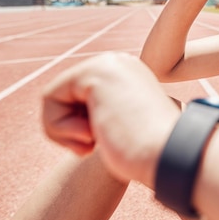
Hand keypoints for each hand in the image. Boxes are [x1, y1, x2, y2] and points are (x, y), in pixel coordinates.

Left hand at [41, 52, 179, 186]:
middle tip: (90, 148)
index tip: (99, 145)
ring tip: (90, 144)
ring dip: (62, 130)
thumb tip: (76, 118)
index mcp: (129, 75)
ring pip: (54, 96)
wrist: (168, 156)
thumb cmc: (149, 155)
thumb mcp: (121, 130)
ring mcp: (108, 64)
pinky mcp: (94, 73)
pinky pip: (50, 98)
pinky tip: (89, 136)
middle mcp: (119, 63)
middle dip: (67, 128)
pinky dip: (59, 127)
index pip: (78, 97)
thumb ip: (100, 116)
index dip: (78, 128)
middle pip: (63, 94)